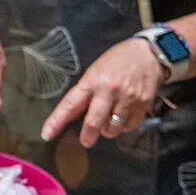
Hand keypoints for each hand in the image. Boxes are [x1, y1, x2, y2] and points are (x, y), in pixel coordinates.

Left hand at [41, 39, 161, 147]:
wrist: (148, 54)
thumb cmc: (117, 61)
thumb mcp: (95, 71)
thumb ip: (86, 92)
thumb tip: (74, 115)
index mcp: (92, 81)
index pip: (70, 104)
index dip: (57, 121)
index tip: (47, 134)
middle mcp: (108, 91)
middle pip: (93, 123)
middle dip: (87, 136)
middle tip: (86, 141)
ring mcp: (127, 99)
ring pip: (113, 128)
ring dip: (108, 130)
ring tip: (109, 120)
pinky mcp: (143, 104)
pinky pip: (130, 126)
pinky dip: (124, 127)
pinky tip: (123, 117)